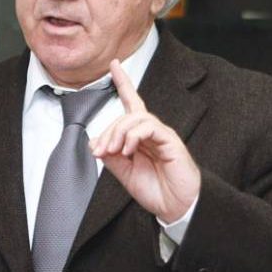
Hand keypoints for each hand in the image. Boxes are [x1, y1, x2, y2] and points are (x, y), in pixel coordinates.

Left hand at [89, 59, 200, 222]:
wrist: (176, 207)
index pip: (131, 102)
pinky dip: (134, 136)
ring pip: (136, 118)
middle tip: (100, 151)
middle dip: (109, 130)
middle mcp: (151, 131)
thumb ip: (110, 157)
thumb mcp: (125, 174)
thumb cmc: (155, 190)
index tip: (114, 64)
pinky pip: (149, 127)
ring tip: (115, 151)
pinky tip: (128, 150)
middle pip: (127, 114)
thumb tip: (94, 141)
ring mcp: (161, 134)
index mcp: (140, 136)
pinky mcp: (170, 140)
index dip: (123, 82)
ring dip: (119, 133)